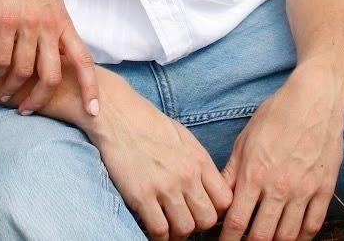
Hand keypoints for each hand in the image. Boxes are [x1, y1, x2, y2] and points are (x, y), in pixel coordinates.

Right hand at [0, 0, 99, 117]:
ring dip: (12, 88)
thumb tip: (60, 52)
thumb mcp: (51, 1)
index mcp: (63, 21)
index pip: (84, 60)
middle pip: (52, 76)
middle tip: (27, 109)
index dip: (91, 88)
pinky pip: (2, 58)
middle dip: (39, 100)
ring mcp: (27, 23)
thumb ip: (55, 27)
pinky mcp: (4, 20)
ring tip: (3, 93)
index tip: (93, 112)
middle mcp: (49, 25)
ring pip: (24, 71)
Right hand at [89, 71, 232, 240]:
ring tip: (169, 226)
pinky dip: (159, 236)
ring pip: (185, 228)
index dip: (217, 212)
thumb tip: (209, 189)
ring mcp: (164, 186)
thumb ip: (198, 164)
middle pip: (207, 219)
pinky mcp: (142, 195)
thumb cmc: (149, 124)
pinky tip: (154, 229)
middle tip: (185, 220)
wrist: (118, 115)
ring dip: (178, 232)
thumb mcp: (183, 137)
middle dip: (198, 225)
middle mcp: (186, 174)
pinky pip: (159, 230)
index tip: (204, 212)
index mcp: (198, 159)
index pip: (224, 200)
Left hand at [219, 66, 343, 240]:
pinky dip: (302, 237)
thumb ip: (232, 170)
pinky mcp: (324, 189)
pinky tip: (293, 235)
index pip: (236, 221)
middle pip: (261, 236)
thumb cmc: (277, 114)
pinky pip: (313, 226)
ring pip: (287, 237)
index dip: (227, 238)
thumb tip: (220, 196)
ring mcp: (303, 190)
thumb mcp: (246, 138)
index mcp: (255, 173)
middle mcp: (279, 187)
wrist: (315, 99)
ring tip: (267, 238)